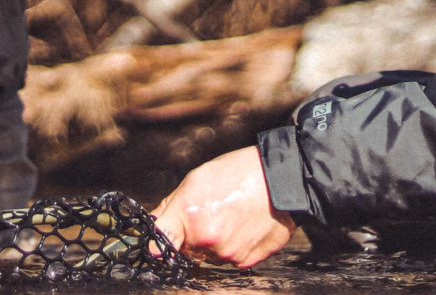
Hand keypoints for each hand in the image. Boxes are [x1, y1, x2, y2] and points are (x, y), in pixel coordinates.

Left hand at [152, 146, 294, 268]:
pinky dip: (236, 246)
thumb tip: (154, 225)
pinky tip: (245, 226)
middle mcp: (207, 241)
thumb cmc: (238, 173)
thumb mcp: (196, 179)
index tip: (157, 246)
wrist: (281, 180)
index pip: (162, 242)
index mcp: (189, 218)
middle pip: (188, 249)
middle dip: (194, 236)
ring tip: (233, 216)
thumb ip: (171, 206)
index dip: (158, 243)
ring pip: (211, 255)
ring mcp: (228, 254)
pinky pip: (232, 259)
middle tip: (212, 213)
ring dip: (216, 242)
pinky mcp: (247, 261)